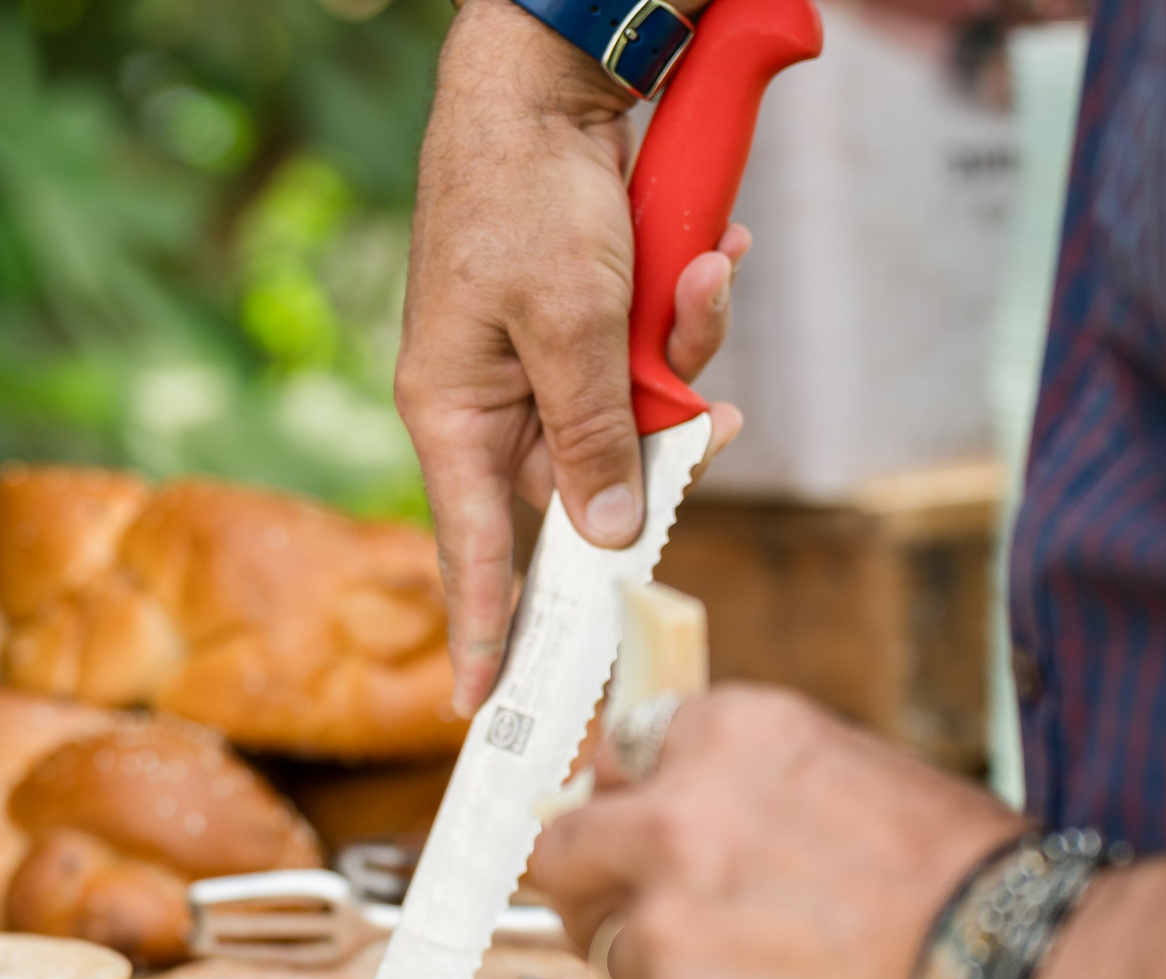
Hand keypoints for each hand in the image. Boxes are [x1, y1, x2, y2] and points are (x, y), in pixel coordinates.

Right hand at [398, 0, 746, 713]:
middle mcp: (491, 403)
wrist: (544, 80)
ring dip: (683, 359)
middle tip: (703, 440)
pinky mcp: (584, 329)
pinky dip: (687, 314)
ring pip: (631, 423)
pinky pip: (647, 363)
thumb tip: (607, 536)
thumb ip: (594, 434)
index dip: (485, 634)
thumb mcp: (572, 322)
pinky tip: (711, 254)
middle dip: (653, 454)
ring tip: (703, 273)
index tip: (483, 712)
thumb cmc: (528, 193)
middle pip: (581, 487)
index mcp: (453, 413)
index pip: (472, 553)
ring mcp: (540, 367)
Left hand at [530, 686, 1021, 978]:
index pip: (621, 757)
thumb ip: (748, 784)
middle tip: (658, 923)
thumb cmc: (969, 883)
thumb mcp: (853, 772)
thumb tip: (672, 802)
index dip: (638, 804)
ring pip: (612, 959)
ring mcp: (667, 931)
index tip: (652, 837)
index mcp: (725, 735)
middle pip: (565, 855)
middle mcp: (674, 820)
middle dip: (599, 889)